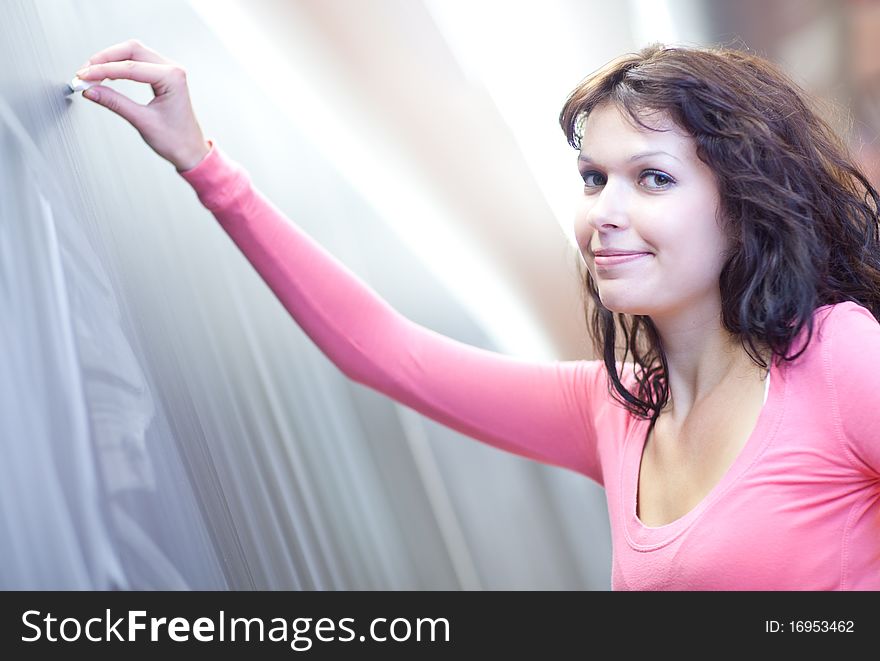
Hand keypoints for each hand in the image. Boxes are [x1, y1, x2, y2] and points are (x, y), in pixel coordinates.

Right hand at [76, 39, 210, 171]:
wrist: (191, 151)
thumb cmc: (176, 140)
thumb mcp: (142, 121)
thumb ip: (115, 103)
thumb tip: (90, 90)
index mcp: (173, 78)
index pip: (130, 67)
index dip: (103, 70)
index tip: (83, 76)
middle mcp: (172, 70)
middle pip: (131, 50)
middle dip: (105, 59)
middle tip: (85, 72)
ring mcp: (168, 71)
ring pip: (133, 53)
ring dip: (110, 60)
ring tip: (91, 74)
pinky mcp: (163, 77)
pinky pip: (138, 62)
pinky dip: (119, 66)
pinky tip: (106, 74)